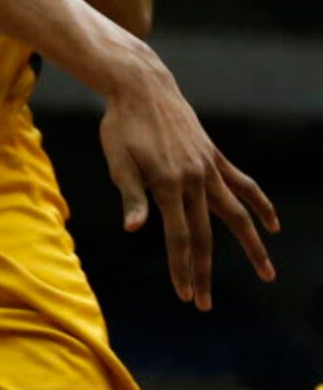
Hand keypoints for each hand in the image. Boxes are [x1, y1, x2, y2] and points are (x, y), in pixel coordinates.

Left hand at [99, 47, 278, 307]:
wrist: (141, 85)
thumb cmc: (121, 124)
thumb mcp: (118, 160)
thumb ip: (131, 197)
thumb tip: (133, 230)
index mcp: (168, 184)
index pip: (179, 237)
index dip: (182, 267)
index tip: (184, 295)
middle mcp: (194, 178)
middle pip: (205, 235)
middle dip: (203, 271)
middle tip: (203, 305)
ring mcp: (208, 167)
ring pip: (236, 213)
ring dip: (252, 245)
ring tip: (267, 274)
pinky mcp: (213, 156)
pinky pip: (242, 183)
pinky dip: (259, 203)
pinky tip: (272, 222)